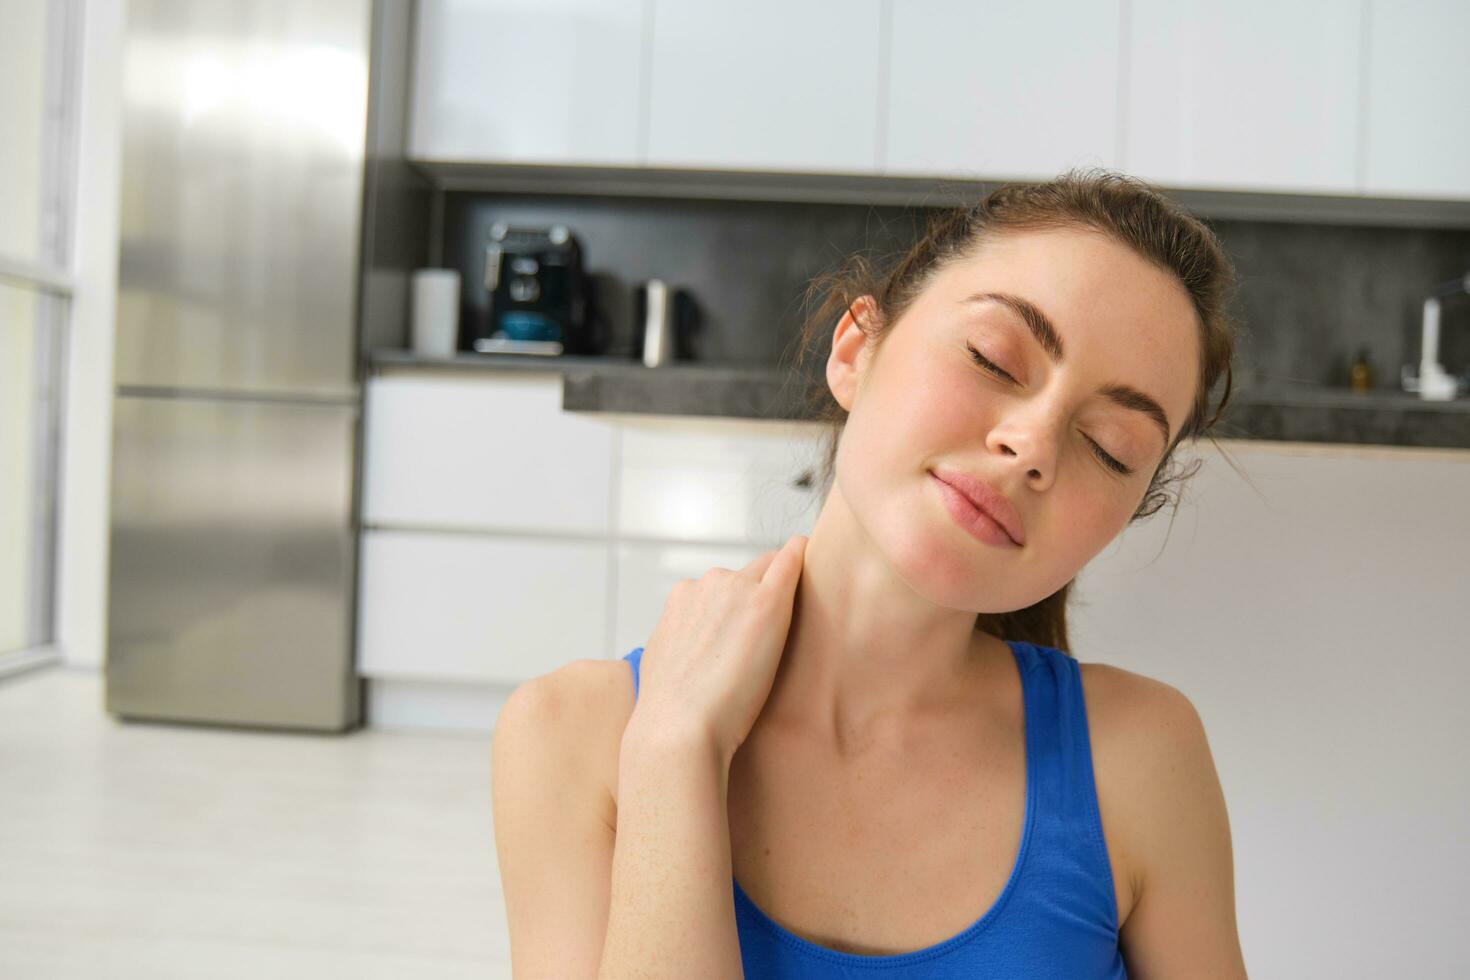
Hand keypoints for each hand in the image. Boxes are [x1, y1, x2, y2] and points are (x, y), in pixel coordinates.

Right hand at [629, 534, 808, 765]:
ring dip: (779, 589)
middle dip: (759, 592)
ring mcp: (739, 588)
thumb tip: (693, 643)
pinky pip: (789, 562)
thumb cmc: (671, 707)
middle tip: (773, 630)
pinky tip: (810, 551)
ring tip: (794, 619)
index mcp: (682, 596)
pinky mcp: (767, 602)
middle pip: (748, 574)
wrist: (680, 726)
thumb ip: (681, 636)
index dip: (738, 603)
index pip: (721, 585)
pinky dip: (800, 554)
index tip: (749, 621)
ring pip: (770, 571)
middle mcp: (709, 583)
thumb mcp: (663, 657)